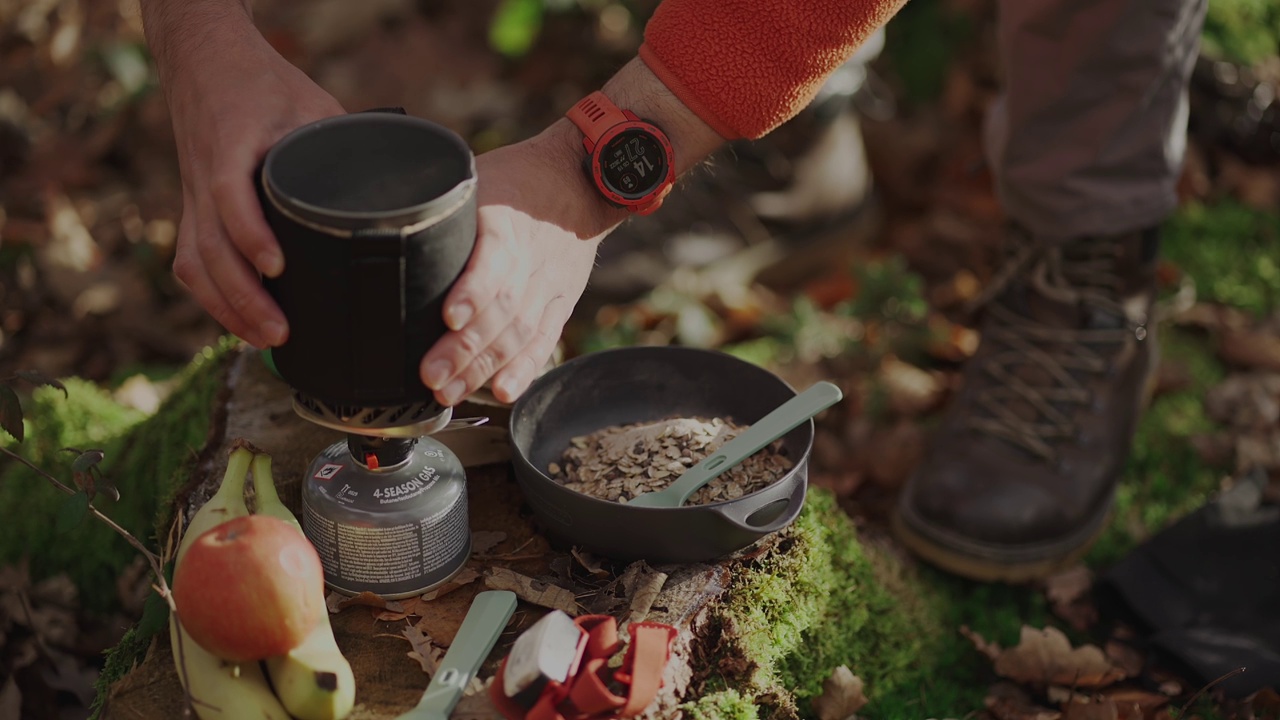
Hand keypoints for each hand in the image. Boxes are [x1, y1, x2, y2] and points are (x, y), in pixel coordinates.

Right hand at [162, 24, 344, 348]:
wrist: (206, 60)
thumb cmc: (266, 85)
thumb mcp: (312, 106)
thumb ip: (343, 146)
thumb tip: (397, 190)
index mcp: (232, 145)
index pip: (229, 196)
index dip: (249, 234)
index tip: (277, 267)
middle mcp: (204, 177)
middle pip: (210, 247)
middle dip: (243, 296)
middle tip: (282, 331)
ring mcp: (193, 197)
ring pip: (195, 263)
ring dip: (227, 307)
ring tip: (267, 339)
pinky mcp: (193, 209)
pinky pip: (191, 260)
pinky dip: (212, 297)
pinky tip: (239, 323)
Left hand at [419, 122, 624, 406]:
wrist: (580, 184)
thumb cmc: (517, 180)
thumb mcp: (478, 179)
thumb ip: (442, 209)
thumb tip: (382, 224)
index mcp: (506, 224)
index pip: (493, 262)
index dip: (472, 292)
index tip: (448, 316)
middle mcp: (530, 260)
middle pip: (500, 311)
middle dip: (464, 348)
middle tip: (430, 376)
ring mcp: (546, 287)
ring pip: (516, 335)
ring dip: (482, 368)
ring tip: (449, 392)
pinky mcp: (557, 305)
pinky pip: (541, 342)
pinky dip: (523, 370)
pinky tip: (501, 391)